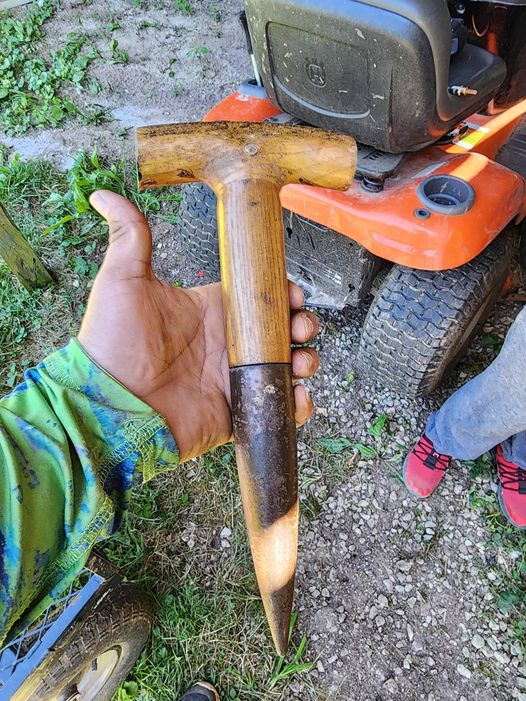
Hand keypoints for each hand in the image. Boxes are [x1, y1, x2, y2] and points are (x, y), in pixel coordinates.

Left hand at [78, 191, 319, 461]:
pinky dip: (296, 405)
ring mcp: (234, 379)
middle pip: (282, 330)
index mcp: (212, 310)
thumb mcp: (122, 281)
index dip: (285, 293)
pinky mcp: (237, 413)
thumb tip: (103, 194)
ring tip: (301, 362)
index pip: (261, 296)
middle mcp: (227, 344)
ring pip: (286, 367)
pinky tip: (298, 396)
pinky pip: (278, 409)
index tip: (294, 295)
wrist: (109, 405)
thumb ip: (129, 236)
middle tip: (299, 330)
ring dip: (305, 361)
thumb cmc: (113, 342)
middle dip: (302, 326)